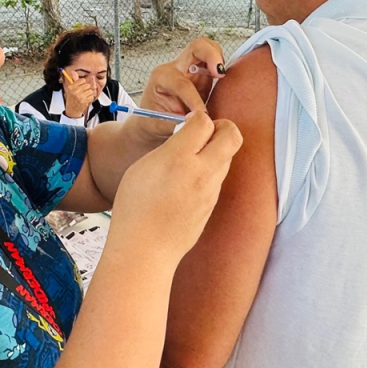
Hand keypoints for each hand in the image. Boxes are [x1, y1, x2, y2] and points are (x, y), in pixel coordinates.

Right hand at [61, 71, 95, 118]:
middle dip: (87, 88)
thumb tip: (73, 72)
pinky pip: (92, 96)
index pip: (82, 80)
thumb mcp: (71, 89)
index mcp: (72, 87)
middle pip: (87, 85)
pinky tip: (85, 99)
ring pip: (90, 90)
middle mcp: (76, 91)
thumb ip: (74, 79)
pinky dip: (90, 98)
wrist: (72, 110)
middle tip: (83, 91)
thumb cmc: (72, 98)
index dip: (83, 83)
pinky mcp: (85, 101)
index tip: (81, 86)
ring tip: (84, 96)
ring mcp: (80, 96)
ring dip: (89, 93)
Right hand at [108, 112, 242, 264]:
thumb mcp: (142, 166)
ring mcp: (210, 191)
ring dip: (217, 150)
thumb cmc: (135, 209)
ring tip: (194, 157)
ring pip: (228, 157)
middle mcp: (201, 173)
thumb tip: (185, 135)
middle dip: (223, 126)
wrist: (145, 249)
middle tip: (206, 132)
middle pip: (231, 135)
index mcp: (178, 158)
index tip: (188, 122)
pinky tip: (190, 180)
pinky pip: (219, 179)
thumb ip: (168, 147)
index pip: (204, 122)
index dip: (197, 118)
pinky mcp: (212, 206)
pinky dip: (211, 172)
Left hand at [137, 38, 225, 129]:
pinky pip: (214, 61)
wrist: (151, 122)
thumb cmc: (153, 122)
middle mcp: (175, 68)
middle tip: (220, 72)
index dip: (195, 101)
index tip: (203, 115)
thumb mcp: (162, 126)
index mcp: (161, 78)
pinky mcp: (201, 73)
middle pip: (197, 48)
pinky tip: (223, 80)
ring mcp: (189, 68)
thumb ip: (180, 124)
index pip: (183, 84)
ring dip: (218, 59)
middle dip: (212, 56)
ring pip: (208, 49)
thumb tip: (199, 123)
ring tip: (222, 75)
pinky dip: (221, 66)